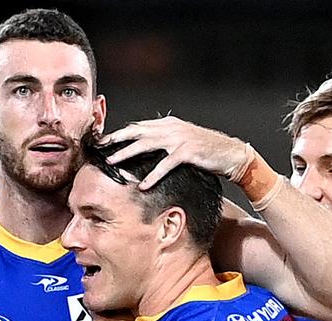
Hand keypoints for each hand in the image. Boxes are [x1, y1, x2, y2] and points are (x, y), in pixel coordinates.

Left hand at [100, 116, 250, 189]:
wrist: (231, 154)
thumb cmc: (206, 151)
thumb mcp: (182, 141)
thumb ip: (164, 141)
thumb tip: (145, 147)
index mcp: (168, 124)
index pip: (138, 126)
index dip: (120, 133)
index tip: (104, 140)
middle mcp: (171, 128)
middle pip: (137, 132)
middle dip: (116, 139)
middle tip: (100, 148)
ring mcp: (179, 139)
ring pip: (146, 145)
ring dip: (126, 153)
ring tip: (112, 162)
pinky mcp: (187, 152)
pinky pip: (165, 165)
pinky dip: (153, 175)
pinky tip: (143, 184)